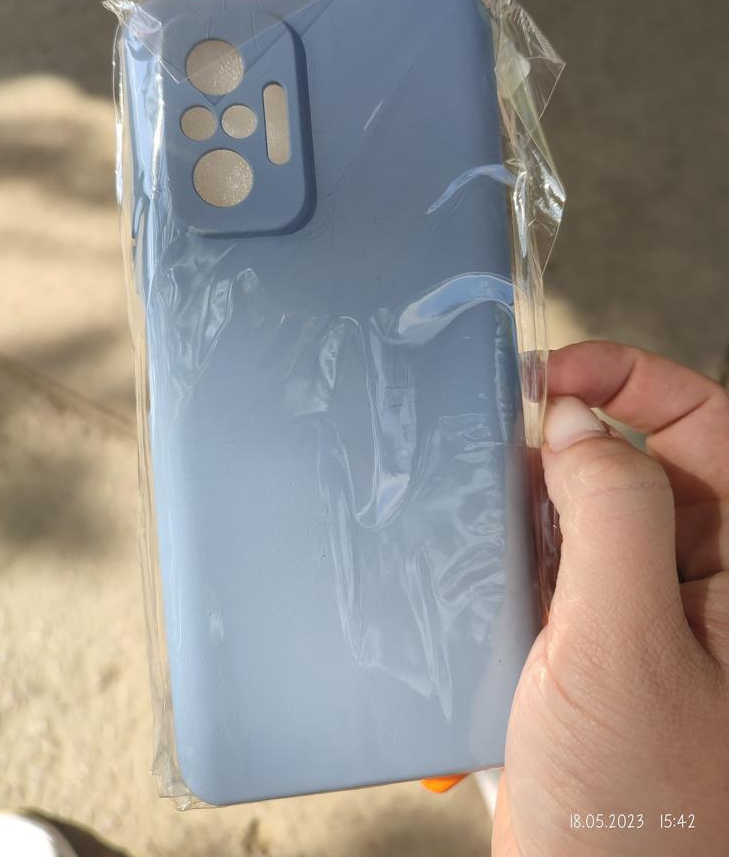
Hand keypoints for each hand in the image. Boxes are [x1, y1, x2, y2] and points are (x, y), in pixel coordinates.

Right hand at [492, 341, 728, 854]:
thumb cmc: (633, 818)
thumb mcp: (621, 646)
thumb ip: (610, 514)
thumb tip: (580, 424)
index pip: (710, 424)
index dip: (635, 377)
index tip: (554, 374)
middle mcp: (702, 588)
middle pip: (639, 461)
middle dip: (565, 448)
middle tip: (498, 452)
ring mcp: (644, 618)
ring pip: (585, 514)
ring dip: (529, 513)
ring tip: (483, 538)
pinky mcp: (592, 650)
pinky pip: (552, 570)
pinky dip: (511, 566)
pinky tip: (480, 599)